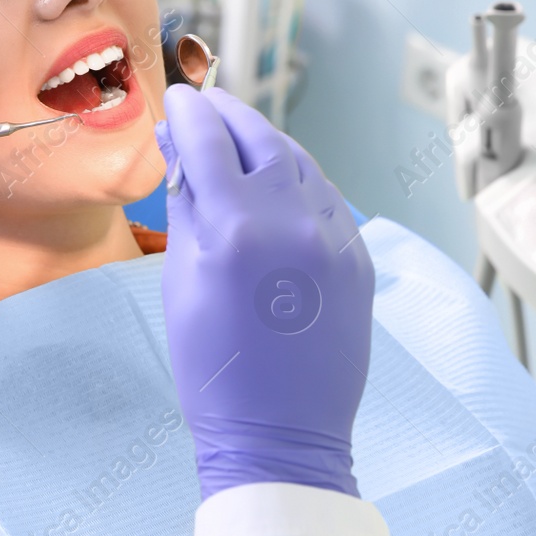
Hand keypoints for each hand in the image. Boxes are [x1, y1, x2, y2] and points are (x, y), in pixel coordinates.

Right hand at [156, 85, 372, 500]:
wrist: (281, 434)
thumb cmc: (214, 368)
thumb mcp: (181, 283)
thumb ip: (186, 208)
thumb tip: (183, 153)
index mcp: (237, 229)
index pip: (210, 141)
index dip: (189, 113)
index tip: (177, 100)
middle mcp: (293, 222)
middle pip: (261, 139)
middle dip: (230, 115)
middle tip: (206, 105)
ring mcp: (335, 239)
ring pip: (300, 162)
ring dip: (266, 141)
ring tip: (239, 136)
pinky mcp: (359, 259)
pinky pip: (326, 197)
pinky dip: (298, 178)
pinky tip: (277, 180)